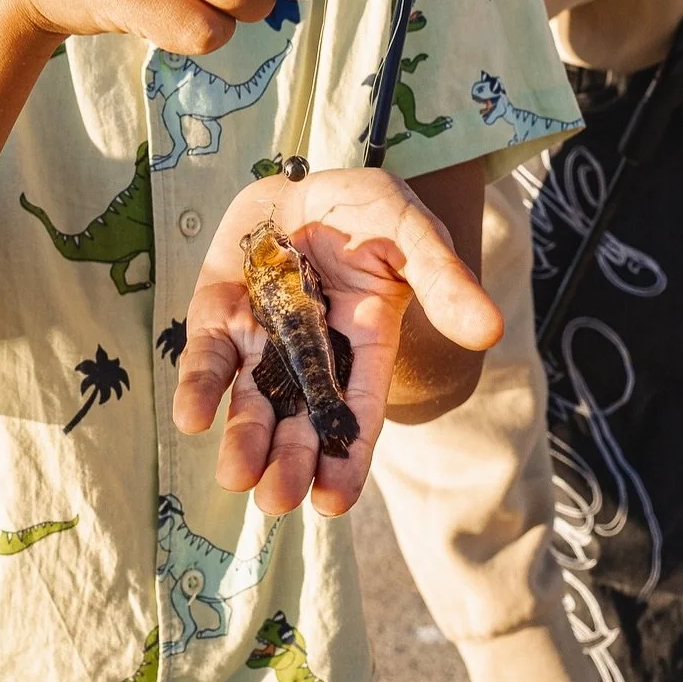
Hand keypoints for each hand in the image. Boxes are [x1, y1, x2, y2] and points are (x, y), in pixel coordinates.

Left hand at [174, 169, 502, 515]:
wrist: (304, 178)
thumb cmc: (365, 210)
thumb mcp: (412, 233)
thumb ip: (443, 279)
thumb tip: (490, 330)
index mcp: (364, 345)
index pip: (357, 412)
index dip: (346, 457)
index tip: (333, 503)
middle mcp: (310, 355)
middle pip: (300, 419)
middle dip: (288, 461)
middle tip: (277, 500)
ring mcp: (261, 339)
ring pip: (251, 401)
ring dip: (243, 440)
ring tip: (237, 476)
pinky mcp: (219, 316)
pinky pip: (207, 357)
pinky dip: (199, 386)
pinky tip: (193, 416)